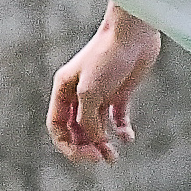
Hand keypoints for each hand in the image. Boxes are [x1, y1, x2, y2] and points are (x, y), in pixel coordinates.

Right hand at [49, 14, 161, 161]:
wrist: (133, 32)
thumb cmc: (107, 56)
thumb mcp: (91, 92)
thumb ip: (88, 118)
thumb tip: (95, 140)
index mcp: (64, 90)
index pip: (57, 126)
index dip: (67, 145)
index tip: (85, 156)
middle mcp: (79, 94)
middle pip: (76, 130)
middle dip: (86, 147)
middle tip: (102, 158)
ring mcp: (100, 94)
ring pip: (96, 127)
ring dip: (103, 144)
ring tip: (113, 157)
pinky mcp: (120, 92)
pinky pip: (117, 118)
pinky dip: (121, 131)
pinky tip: (128, 138)